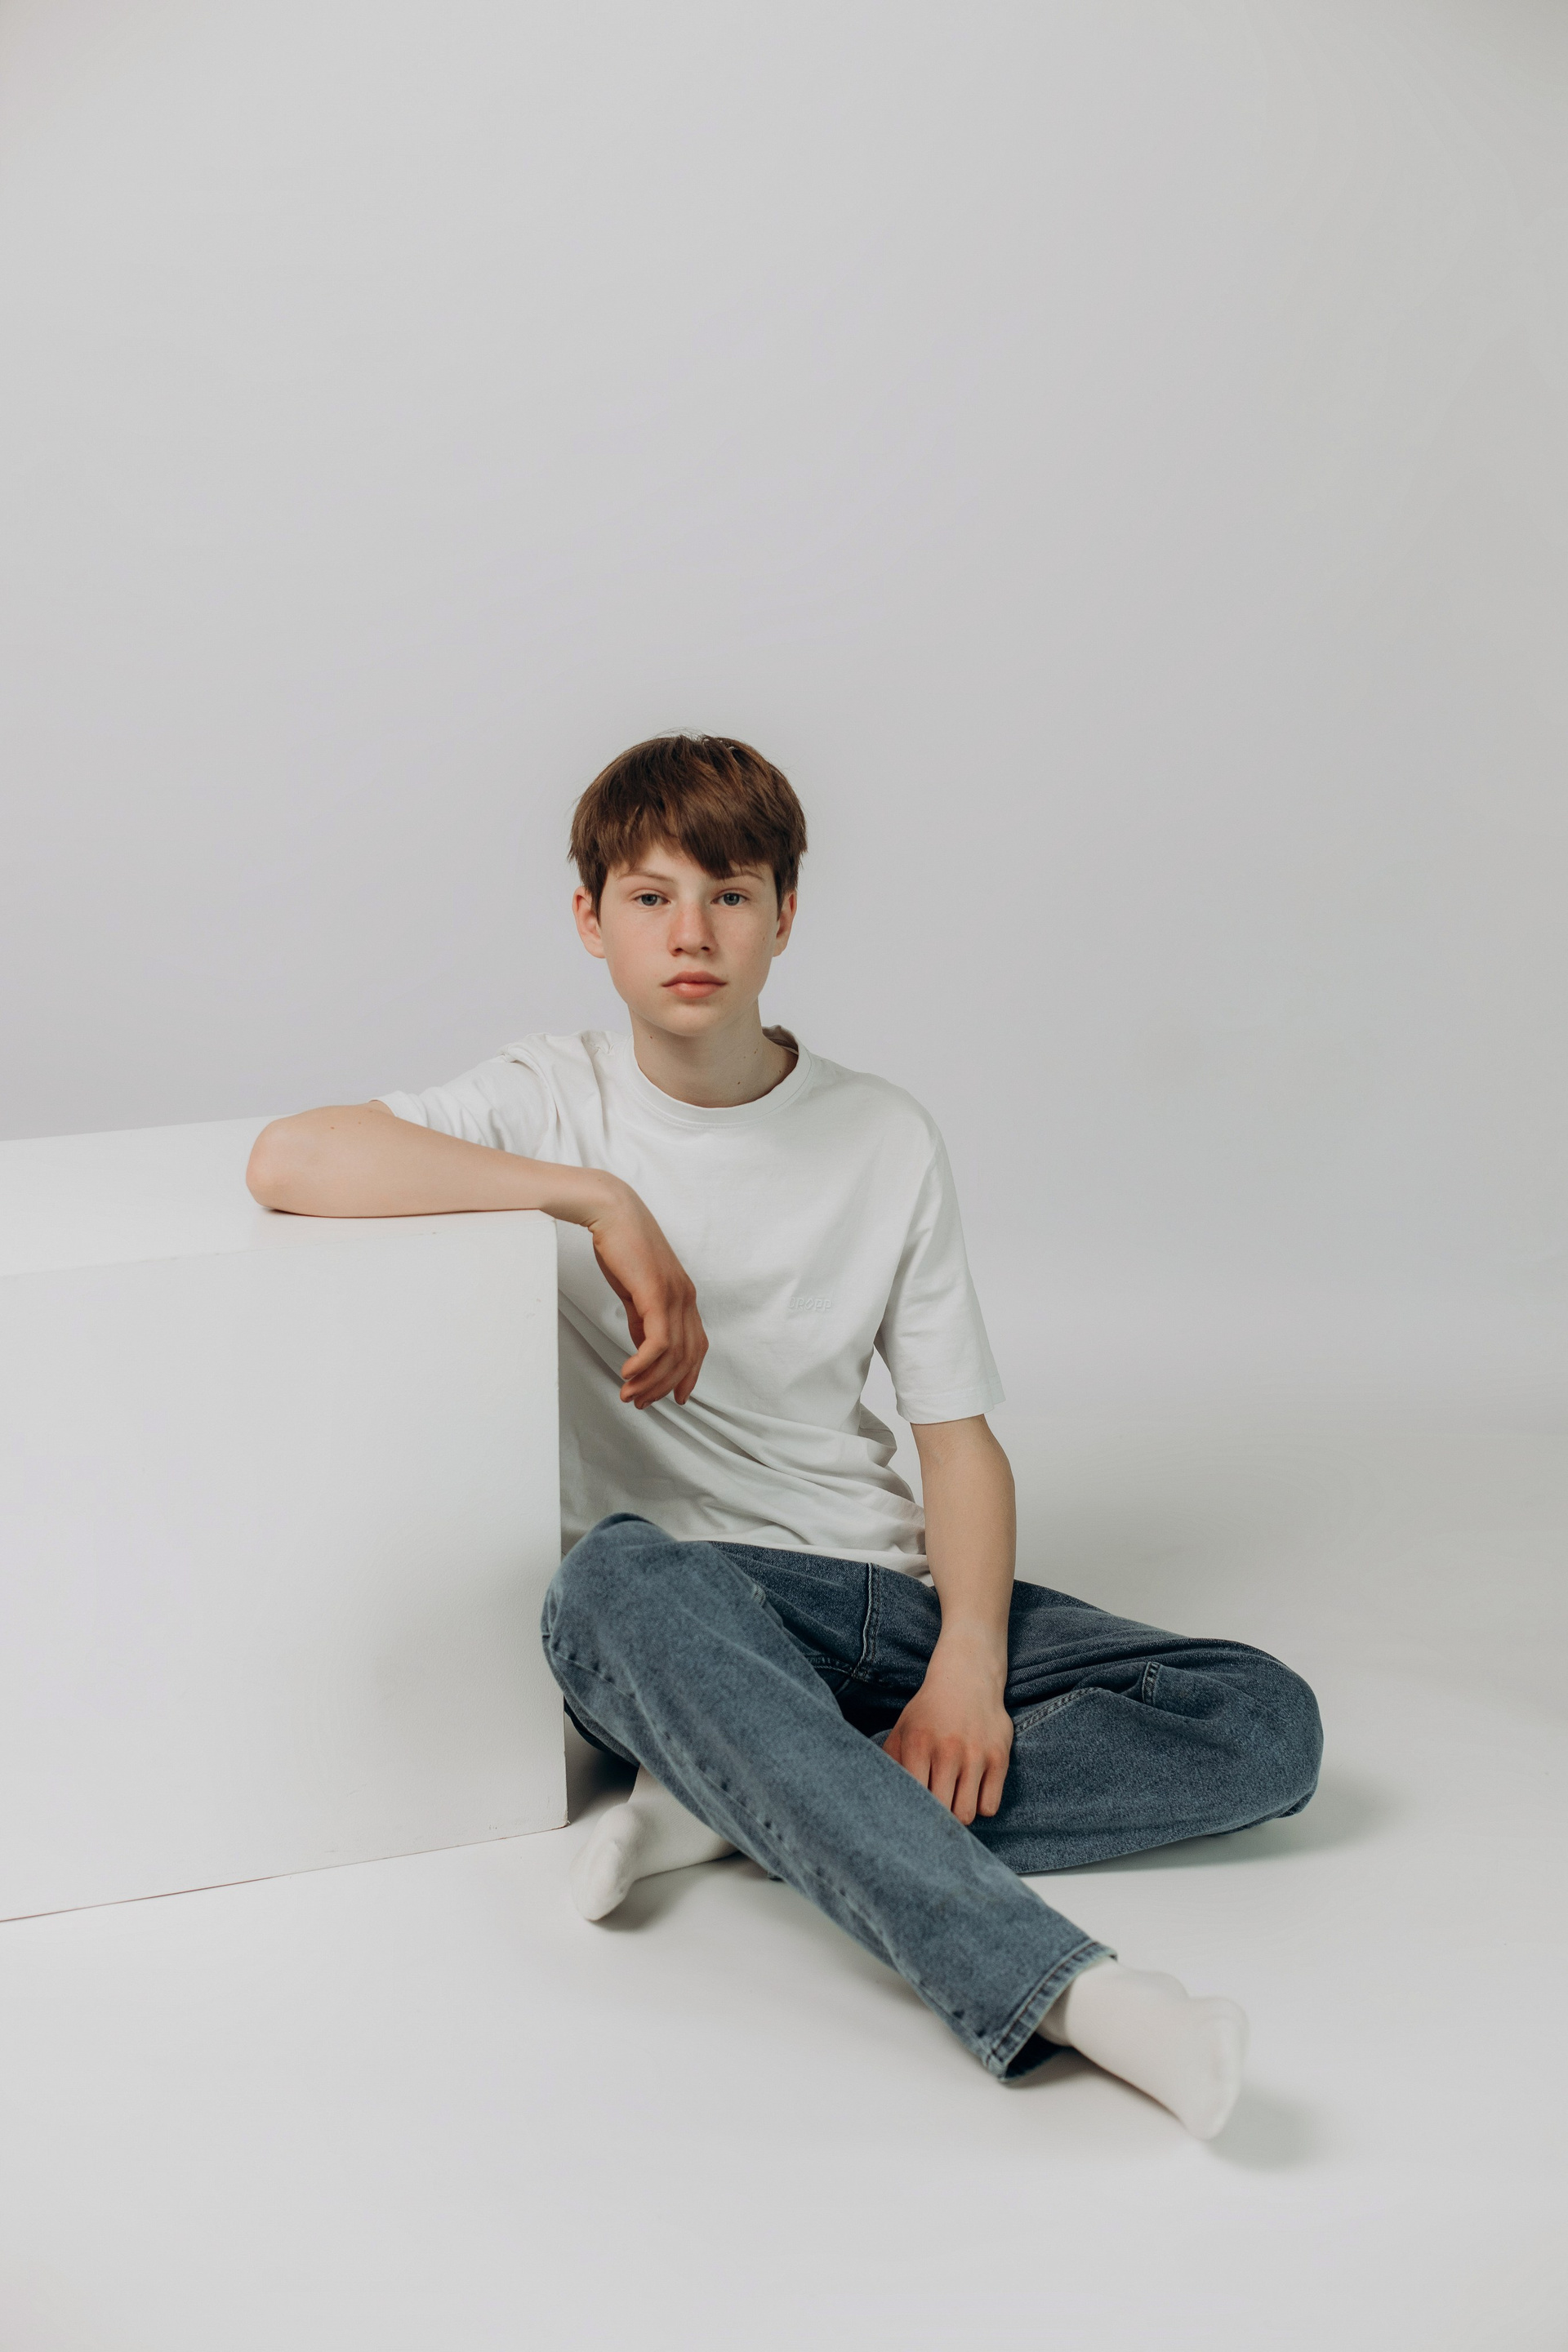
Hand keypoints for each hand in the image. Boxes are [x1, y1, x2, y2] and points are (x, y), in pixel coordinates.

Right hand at [584, 1180, 708, 1408]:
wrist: (612, 1212)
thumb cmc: (621, 1246)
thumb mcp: (635, 1290)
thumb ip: (642, 1318)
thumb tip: (643, 1345)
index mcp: (684, 1297)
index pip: (697, 1347)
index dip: (688, 1376)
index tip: (675, 1397)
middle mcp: (686, 1298)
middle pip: (687, 1357)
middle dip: (665, 1386)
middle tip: (640, 1402)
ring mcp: (674, 1295)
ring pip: (673, 1354)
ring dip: (650, 1380)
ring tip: (629, 1393)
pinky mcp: (656, 1293)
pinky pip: (658, 1340)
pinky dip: (644, 1363)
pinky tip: (628, 1372)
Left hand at [883, 1633, 1013, 1824]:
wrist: (967, 1677)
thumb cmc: (929, 1711)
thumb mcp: (902, 1730)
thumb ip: (889, 1761)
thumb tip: (879, 1797)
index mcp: (918, 1745)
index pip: (914, 1799)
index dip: (913, 1813)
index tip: (913, 1817)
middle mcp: (948, 1751)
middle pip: (942, 1813)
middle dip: (936, 1818)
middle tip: (934, 1812)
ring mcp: (976, 1755)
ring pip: (967, 1814)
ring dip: (959, 1813)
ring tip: (954, 1800)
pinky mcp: (1000, 1758)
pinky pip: (990, 1806)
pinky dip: (981, 1806)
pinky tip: (973, 1791)